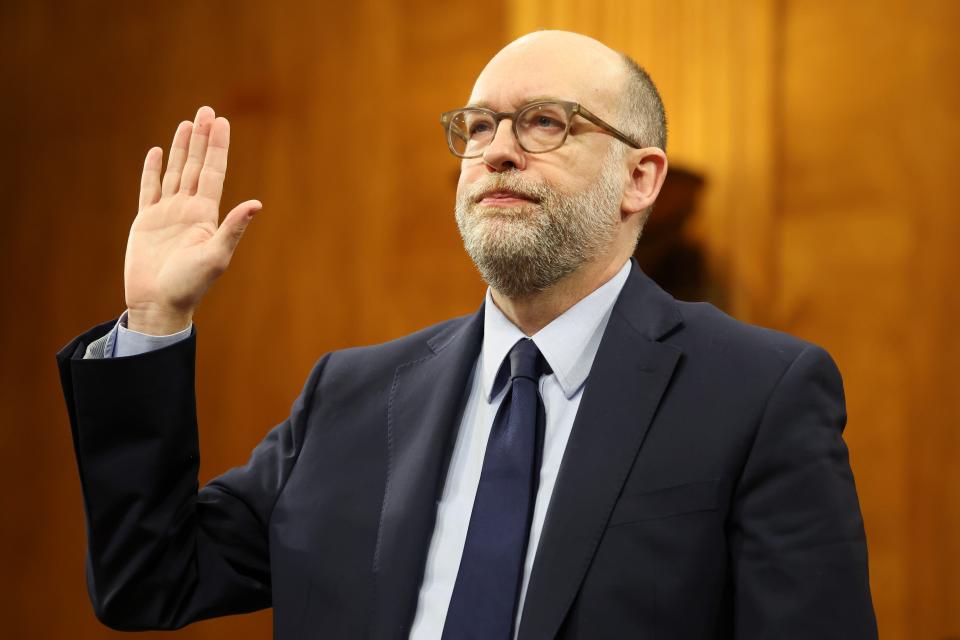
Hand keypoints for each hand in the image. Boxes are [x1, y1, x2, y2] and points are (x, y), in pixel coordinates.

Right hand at [124, 106, 260, 334]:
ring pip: (175, 172)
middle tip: (206, 110)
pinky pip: (149, 189)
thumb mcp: (216, 255)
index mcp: (206, 214)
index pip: (213, 172)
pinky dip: (152, 170)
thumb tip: (257, 203)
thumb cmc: (190, 285)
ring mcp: (167, 214)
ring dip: (180, 148)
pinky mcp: (146, 221)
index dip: (217, 147)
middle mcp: (189, 209)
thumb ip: (233, 228)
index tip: (222, 121)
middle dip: (201, 138)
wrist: (160, 304)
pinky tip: (156, 152)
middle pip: (196, 165)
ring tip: (187, 123)